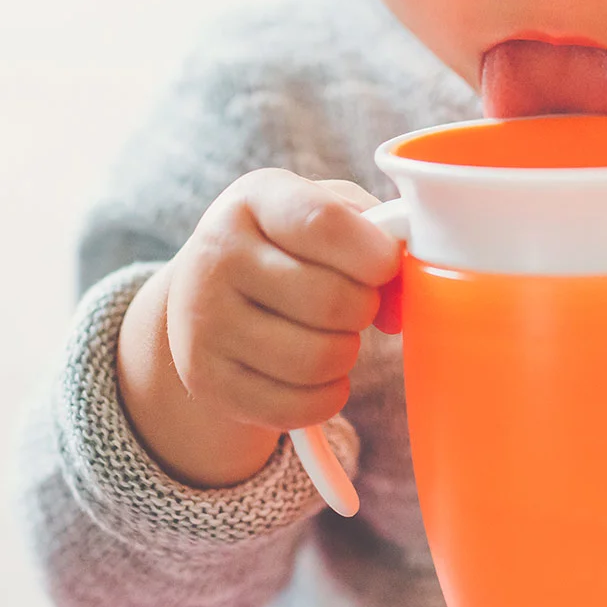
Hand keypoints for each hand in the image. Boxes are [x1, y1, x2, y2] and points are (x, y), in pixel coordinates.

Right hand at [163, 169, 403, 436]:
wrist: (204, 295)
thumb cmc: (287, 248)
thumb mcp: (324, 215)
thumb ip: (377, 234)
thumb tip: (401, 300)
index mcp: (254, 200)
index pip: (325, 224)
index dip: (374, 254)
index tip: (385, 266)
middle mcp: (217, 256)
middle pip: (332, 301)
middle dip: (364, 309)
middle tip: (354, 304)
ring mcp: (204, 322)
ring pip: (318, 359)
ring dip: (346, 354)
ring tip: (332, 336)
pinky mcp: (207, 380)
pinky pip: (298, 405)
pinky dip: (326, 396)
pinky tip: (317, 375)